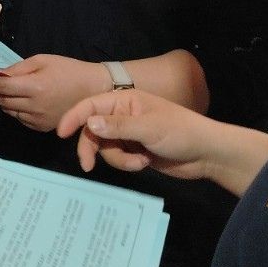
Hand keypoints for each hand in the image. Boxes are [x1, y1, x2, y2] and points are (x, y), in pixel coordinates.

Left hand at [0, 54, 111, 132]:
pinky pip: (19, 118)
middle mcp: (34, 107)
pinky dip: (14, 109)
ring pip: (8, 110)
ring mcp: (38, 120)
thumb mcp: (43, 60)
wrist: (93, 90)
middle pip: (1, 100)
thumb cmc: (68, 70)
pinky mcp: (42, 128)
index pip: (0, 86)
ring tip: (1, 89)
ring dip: (1, 100)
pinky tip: (18, 100)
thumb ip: (18, 68)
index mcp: (35, 87)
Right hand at [56, 89, 215, 180]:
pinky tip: (144, 163)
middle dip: (92, 148)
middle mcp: (122, 114)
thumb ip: (117, 127)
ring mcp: (127, 133)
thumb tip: (89, 124)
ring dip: (118, 159)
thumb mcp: (148, 128)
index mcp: (124, 100)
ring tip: (139, 162)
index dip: (73, 118)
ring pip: (105, 147)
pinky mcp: (133, 150)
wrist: (206, 154)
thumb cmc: (180, 132)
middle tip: (87, 166)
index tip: (61, 134)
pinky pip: (117, 158)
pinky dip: (127, 164)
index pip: (90, 105)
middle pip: (92, 130)